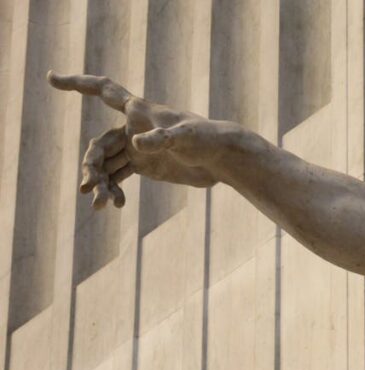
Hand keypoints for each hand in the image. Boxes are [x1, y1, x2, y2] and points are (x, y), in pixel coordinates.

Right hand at [48, 71, 235, 208]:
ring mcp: (137, 147)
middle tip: (89, 188)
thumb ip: (162, 139)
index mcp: (139, 111)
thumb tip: (136, 144)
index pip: (102, 91)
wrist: (222, 159)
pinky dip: (113, 189)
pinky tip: (115, 204)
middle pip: (99, 144)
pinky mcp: (145, 165)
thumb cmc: (207, 140)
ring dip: (99, 183)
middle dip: (92, 166)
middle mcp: (133, 127)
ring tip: (100, 205)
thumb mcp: (186, 138)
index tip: (51, 78)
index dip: (77, 84)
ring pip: (106, 164)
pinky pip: (118, 177)